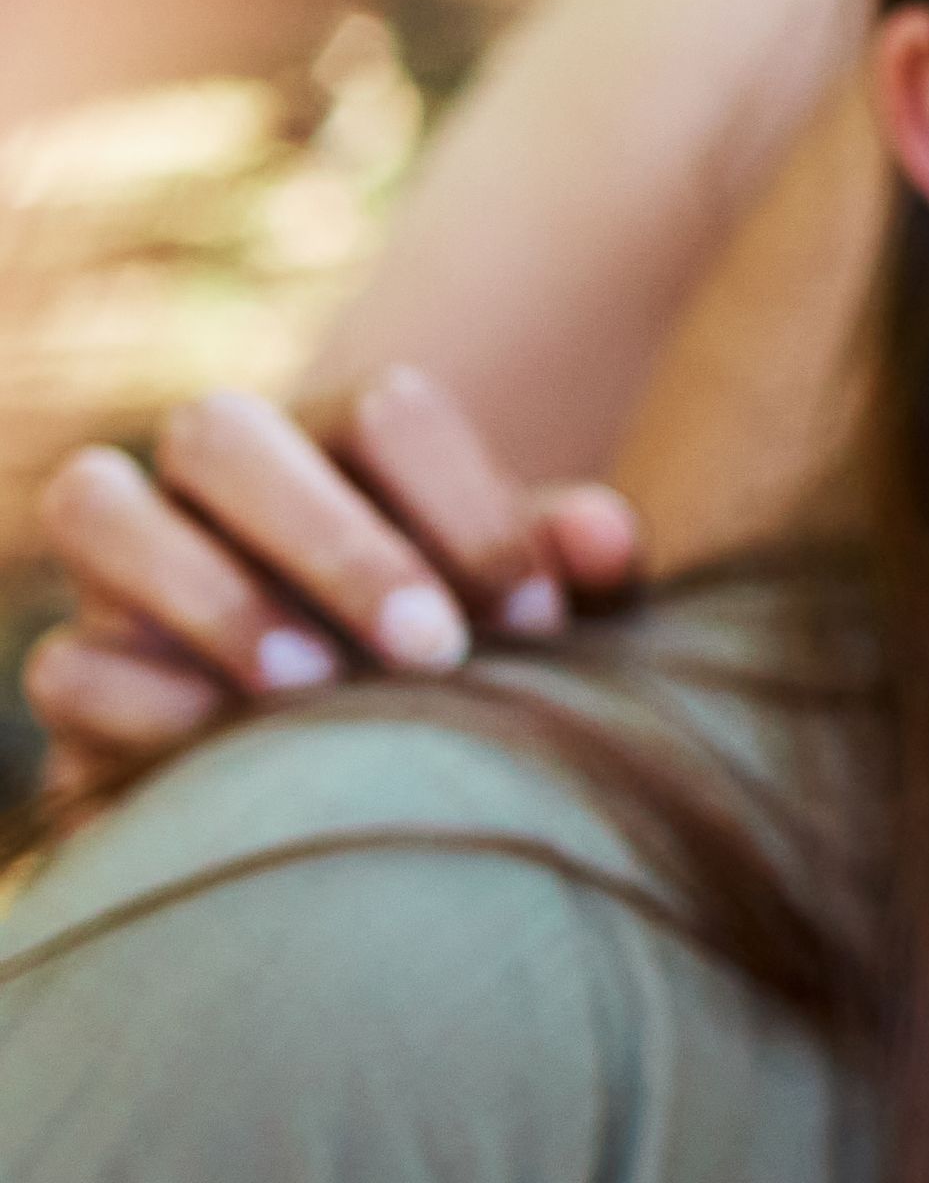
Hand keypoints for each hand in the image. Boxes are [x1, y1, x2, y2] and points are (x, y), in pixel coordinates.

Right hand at [27, 368, 649, 796]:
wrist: (360, 771)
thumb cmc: (469, 659)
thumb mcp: (537, 619)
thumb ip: (574, 571)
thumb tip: (606, 534)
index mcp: (343, 443)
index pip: (384, 411)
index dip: (464, 506)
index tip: (536, 621)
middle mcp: (217, 478)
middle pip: (218, 430)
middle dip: (330, 541)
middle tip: (430, 650)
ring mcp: (129, 564)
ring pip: (96, 504)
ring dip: (207, 594)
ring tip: (311, 687)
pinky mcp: (83, 672)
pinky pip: (68, 663)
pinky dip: (143, 703)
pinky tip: (229, 750)